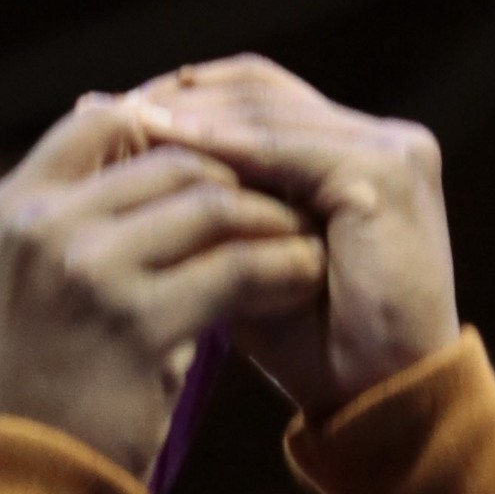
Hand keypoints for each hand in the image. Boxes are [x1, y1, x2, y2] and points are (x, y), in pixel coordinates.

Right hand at [0, 95, 325, 478]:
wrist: (15, 493)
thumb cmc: (26, 405)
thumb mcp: (16, 299)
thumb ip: (63, 236)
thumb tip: (154, 187)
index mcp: (9, 213)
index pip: (100, 121)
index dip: (169, 136)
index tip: (218, 172)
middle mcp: (41, 227)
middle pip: (170, 159)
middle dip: (238, 179)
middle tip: (287, 204)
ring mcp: (87, 271)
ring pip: (212, 205)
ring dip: (270, 220)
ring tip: (307, 243)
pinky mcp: (136, 324)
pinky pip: (236, 269)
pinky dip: (282, 268)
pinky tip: (304, 281)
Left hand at [133, 56, 458, 421]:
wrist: (382, 405)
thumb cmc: (317, 355)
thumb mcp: (250, 273)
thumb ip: (212, 222)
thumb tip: (125, 184)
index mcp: (358, 156)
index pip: (261, 99)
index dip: (188, 100)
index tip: (108, 114)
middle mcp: (382, 139)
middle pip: (262, 88)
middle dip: (181, 96)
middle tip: (104, 104)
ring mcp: (390, 151)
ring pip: (270, 108)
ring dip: (195, 113)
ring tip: (129, 118)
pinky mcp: (384, 175)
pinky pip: (287, 148)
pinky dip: (227, 144)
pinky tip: (171, 143)